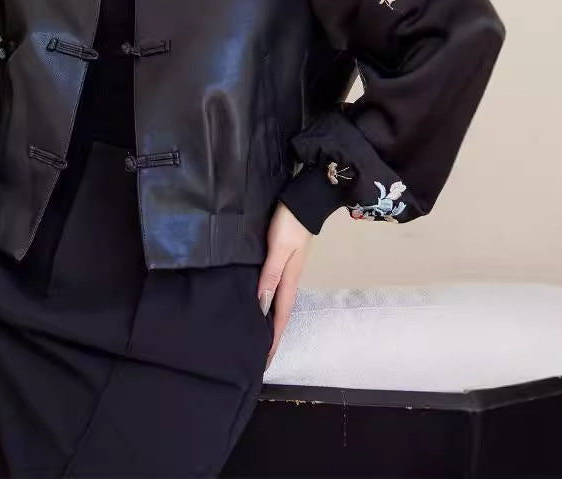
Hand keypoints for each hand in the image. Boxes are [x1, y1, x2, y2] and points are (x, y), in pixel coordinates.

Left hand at [258, 201, 312, 369]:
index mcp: (289, 280)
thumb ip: (270, 275)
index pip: (280, 316)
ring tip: (259, 336)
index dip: (273, 338)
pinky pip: (275, 288)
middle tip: (260, 356)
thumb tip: (262, 306)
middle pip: (280, 313)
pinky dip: (269, 302)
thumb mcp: (279, 248)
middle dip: (272, 336)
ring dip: (270, 321)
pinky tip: (261, 304)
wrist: (303, 201)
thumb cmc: (289, 224)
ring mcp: (288, 270)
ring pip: (278, 302)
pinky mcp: (283, 260)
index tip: (266, 361)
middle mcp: (289, 279)